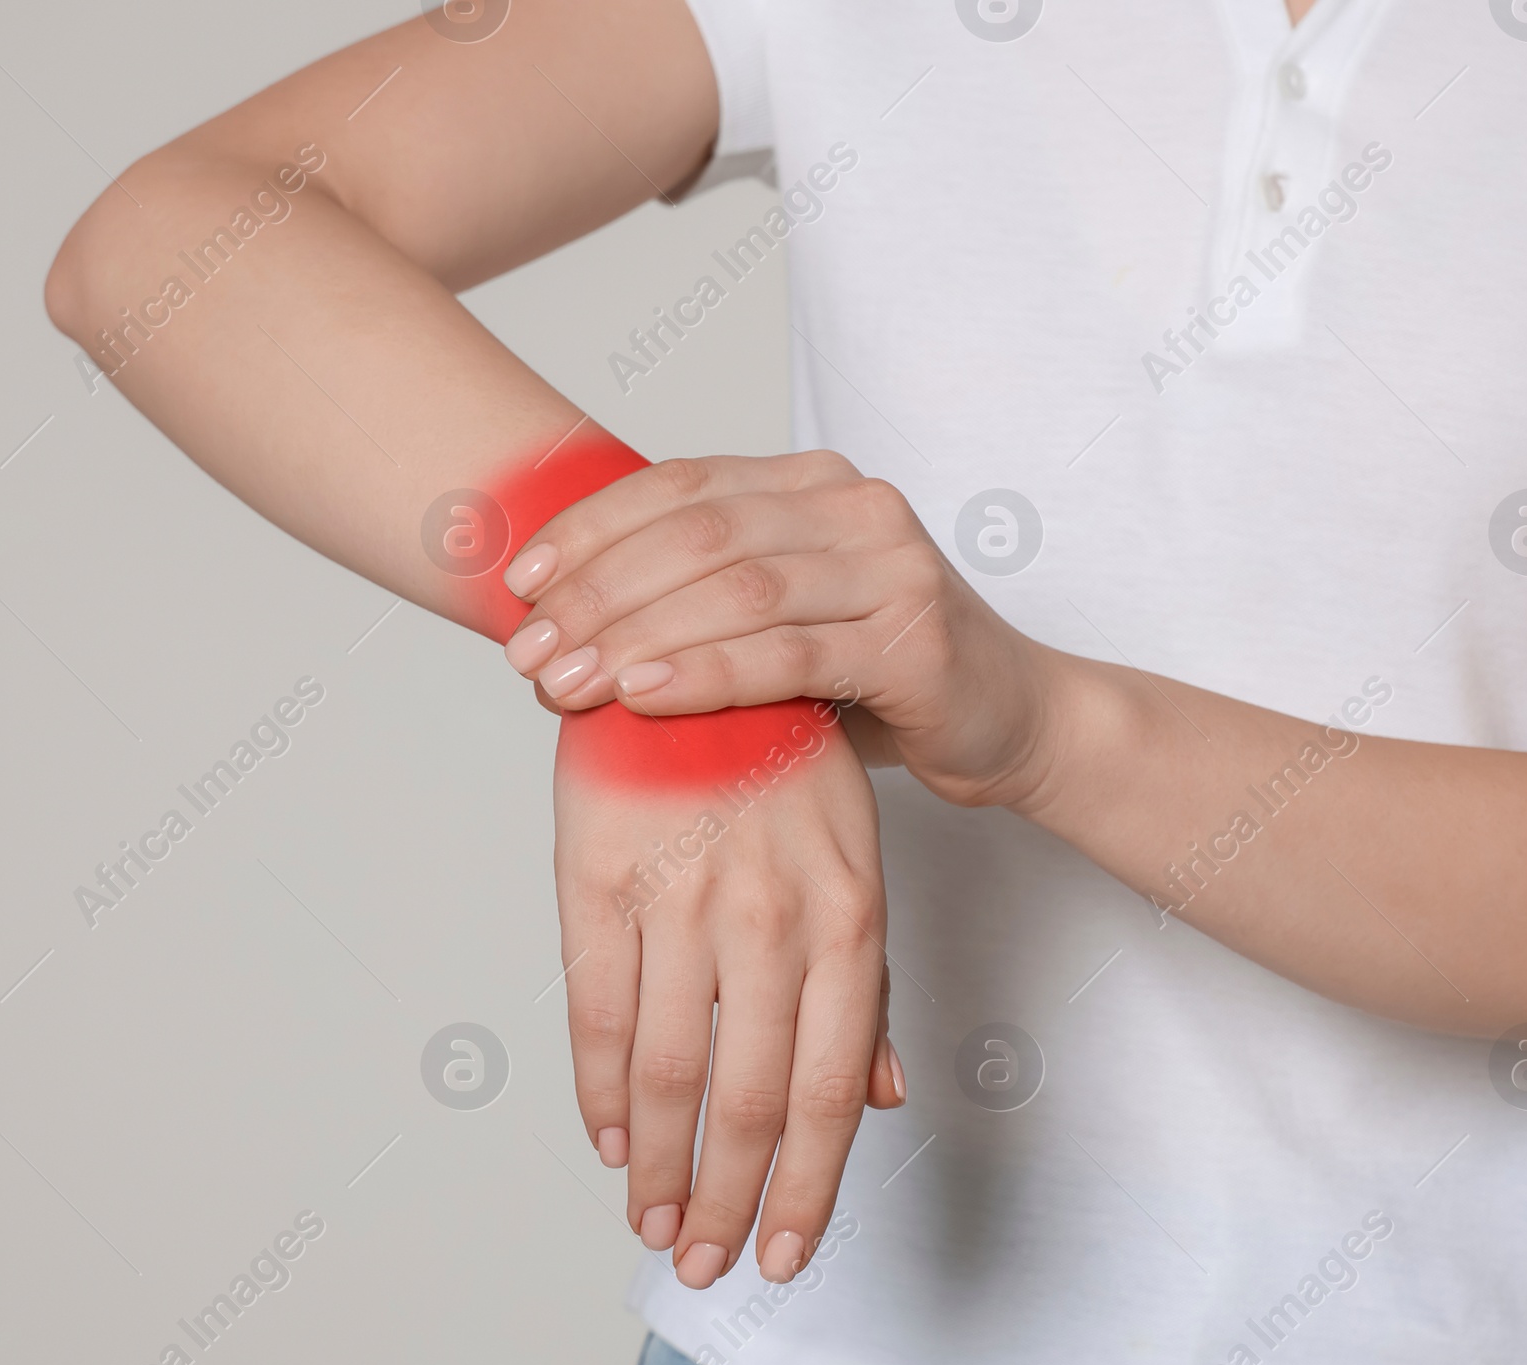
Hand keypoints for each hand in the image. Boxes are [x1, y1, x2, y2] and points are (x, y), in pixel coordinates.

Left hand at [501, 452, 1063, 809]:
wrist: (1008, 719)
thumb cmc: (878, 675)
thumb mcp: (783, 622)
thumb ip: (702, 601)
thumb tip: (562, 619)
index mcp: (812, 484)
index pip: (680, 487)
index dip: (589, 529)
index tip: (518, 583)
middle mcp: (855, 506)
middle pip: (697, 534)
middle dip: (597, 593)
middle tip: (529, 653)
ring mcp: (891, 566)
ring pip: (736, 589)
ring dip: (634, 636)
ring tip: (564, 682)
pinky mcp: (913, 637)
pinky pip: (787, 652)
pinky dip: (704, 673)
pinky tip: (639, 697)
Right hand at [552, 696, 903, 1287]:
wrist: (686, 646)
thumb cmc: (785, 765)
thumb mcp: (854, 861)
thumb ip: (865, 987)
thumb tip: (887, 1100)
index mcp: (849, 915)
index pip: (831, 1090)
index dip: (806, 1189)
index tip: (781, 1257)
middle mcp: (770, 916)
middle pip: (749, 1100)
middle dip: (725, 1200)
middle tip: (701, 1265)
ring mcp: (681, 896)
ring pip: (668, 1074)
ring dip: (658, 1167)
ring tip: (650, 1224)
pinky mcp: (600, 878)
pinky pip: (595, 1013)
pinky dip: (598, 1092)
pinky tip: (606, 1140)